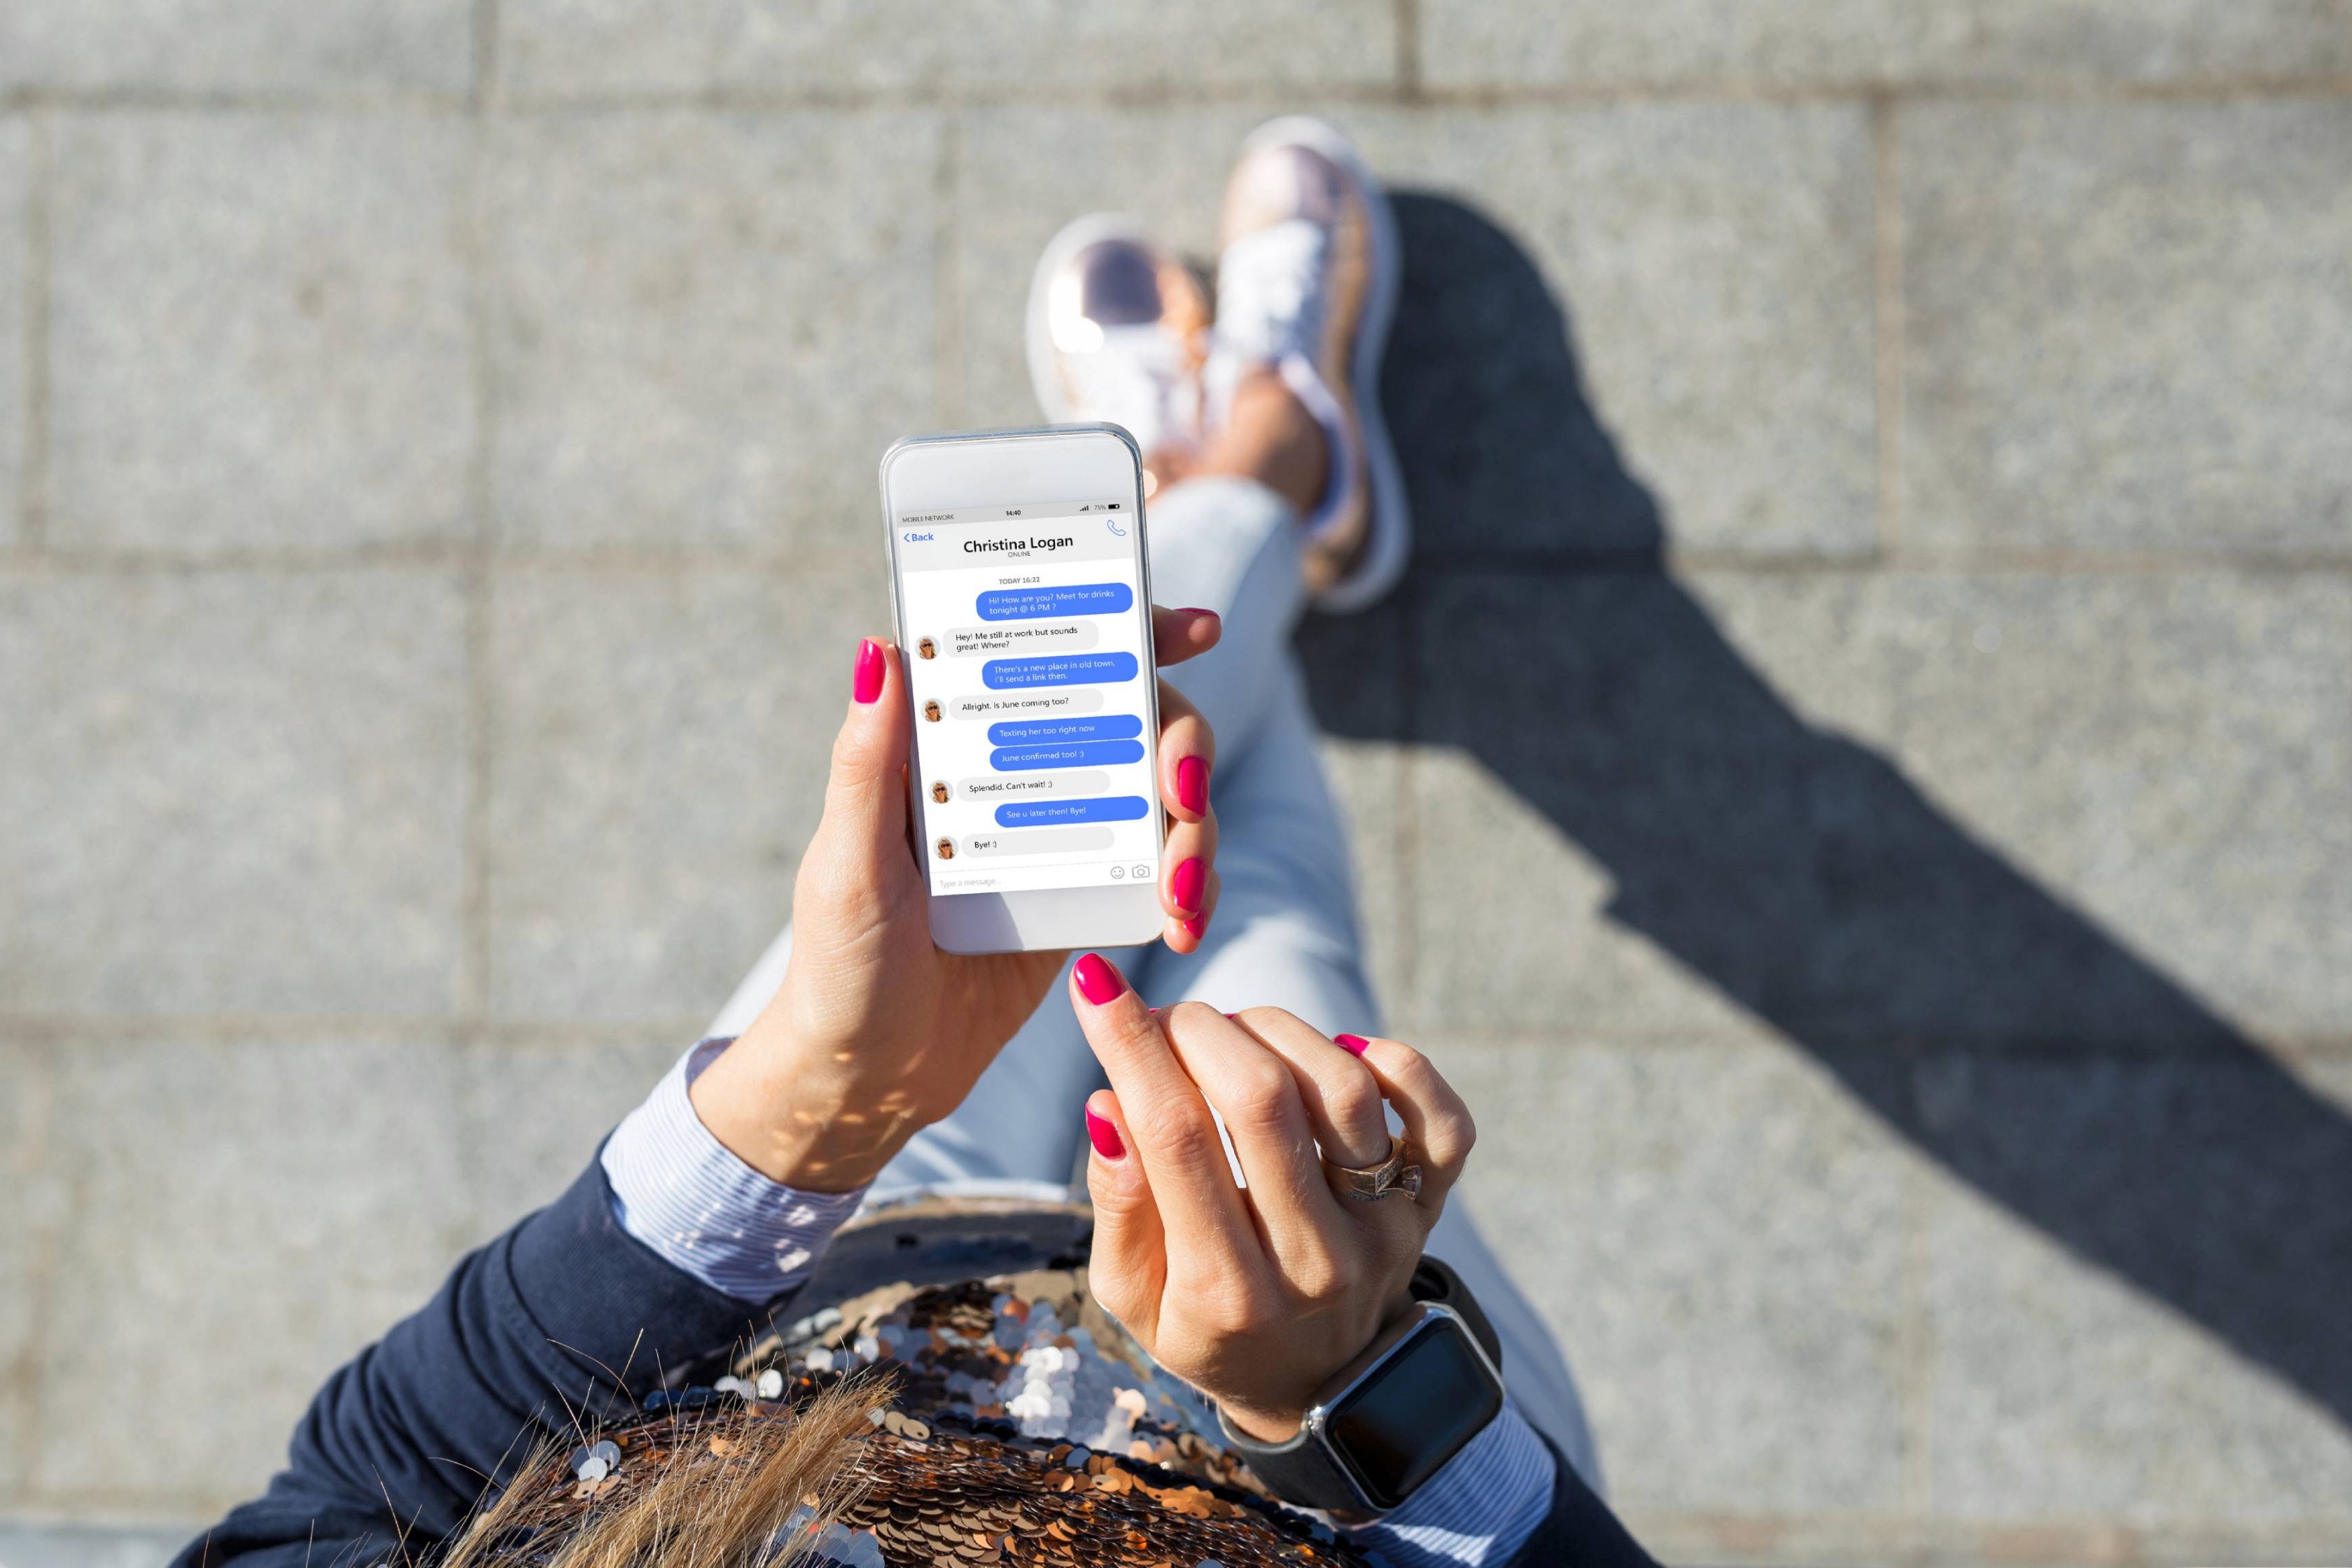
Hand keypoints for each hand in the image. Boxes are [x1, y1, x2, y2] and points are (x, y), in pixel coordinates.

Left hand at [688, 609, 1222, 1191]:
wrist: (870, 1077)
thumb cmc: (838, 965)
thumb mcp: (848, 864)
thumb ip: (867, 763)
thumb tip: (881, 649)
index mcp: (954, 743)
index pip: (1048, 657)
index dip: (1128, 629)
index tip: (1193, 628)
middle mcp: (1017, 773)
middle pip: (1133, 717)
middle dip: (1183, 744)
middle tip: (1184, 794)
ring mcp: (1060, 833)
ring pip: (1163, 793)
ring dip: (1195, 831)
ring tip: (1182, 896)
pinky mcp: (1087, 895)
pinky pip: (1160, 868)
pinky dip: (1188, 887)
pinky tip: (1183, 922)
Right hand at [1065, 955, 1477, 1440]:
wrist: (1316, 1386)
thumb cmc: (1206, 1324)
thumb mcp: (1133, 1295)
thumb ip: (1119, 1205)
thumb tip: (1109, 1104)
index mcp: (1225, 1291)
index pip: (1175, 1137)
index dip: (1130, 1045)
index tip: (1097, 984)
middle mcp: (1315, 1262)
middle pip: (1262, 1100)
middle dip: (1199, 1029)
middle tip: (1169, 1020)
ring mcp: (1384, 1232)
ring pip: (1343, 1089)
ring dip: (1276, 1031)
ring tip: (1235, 1036)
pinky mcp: (1430, 1207)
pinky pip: (1441, 1117)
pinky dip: (1395, 1062)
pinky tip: (1339, 1052)